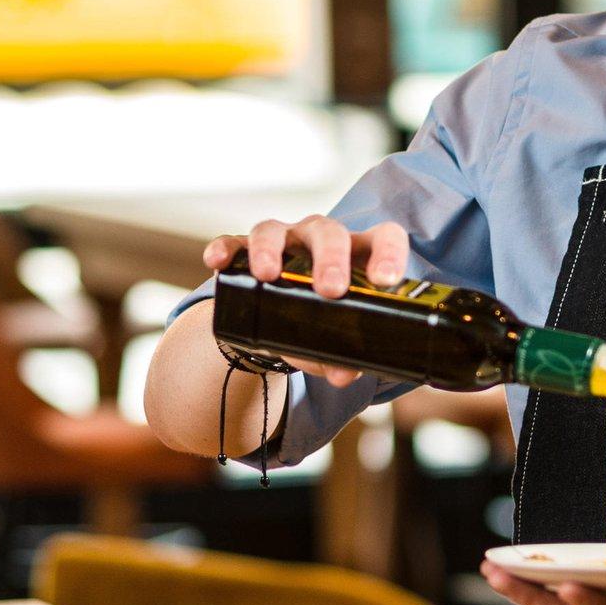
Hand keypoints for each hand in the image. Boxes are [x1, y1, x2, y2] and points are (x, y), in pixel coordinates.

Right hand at [202, 216, 410, 387]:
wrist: (276, 320)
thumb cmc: (318, 320)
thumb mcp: (332, 340)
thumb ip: (342, 357)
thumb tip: (346, 374)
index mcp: (355, 255)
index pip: (383, 238)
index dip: (388, 254)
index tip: (384, 280)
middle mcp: (319, 239)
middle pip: (328, 231)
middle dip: (330, 258)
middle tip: (330, 290)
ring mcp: (282, 241)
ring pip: (275, 230)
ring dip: (269, 249)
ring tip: (266, 275)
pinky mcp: (245, 250)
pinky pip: (233, 243)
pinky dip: (225, 249)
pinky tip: (217, 261)